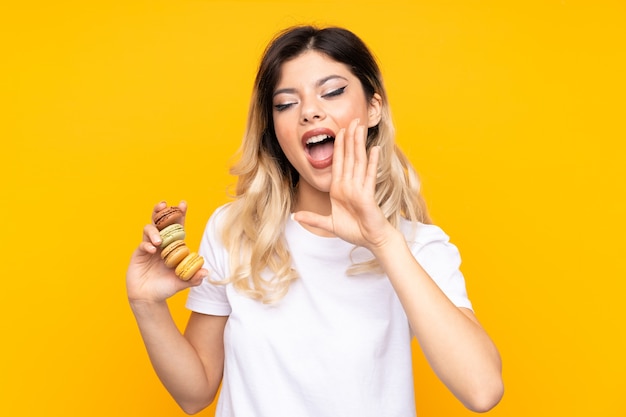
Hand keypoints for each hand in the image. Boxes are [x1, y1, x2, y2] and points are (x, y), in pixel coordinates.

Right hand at [126, 201, 206, 303]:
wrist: (149, 299)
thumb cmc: (166, 288)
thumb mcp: (182, 282)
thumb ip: (193, 277)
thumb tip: (206, 272)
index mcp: (173, 247)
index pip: (177, 227)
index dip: (180, 215)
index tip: (183, 204)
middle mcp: (161, 244)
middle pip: (160, 222)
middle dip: (162, 211)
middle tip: (164, 205)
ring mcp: (149, 247)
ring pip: (149, 229)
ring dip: (154, 232)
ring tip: (159, 242)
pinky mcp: (139, 254)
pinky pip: (142, 244)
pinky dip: (147, 244)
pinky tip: (152, 250)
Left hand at [294, 119, 396, 250]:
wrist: (371, 240)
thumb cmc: (354, 231)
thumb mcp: (328, 224)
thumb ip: (312, 219)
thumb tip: (294, 216)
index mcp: (340, 189)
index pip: (339, 163)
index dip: (339, 146)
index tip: (339, 131)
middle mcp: (350, 185)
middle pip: (350, 157)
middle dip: (350, 138)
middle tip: (352, 120)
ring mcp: (360, 188)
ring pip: (358, 161)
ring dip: (359, 144)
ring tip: (360, 127)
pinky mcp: (368, 195)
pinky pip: (369, 176)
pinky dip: (372, 162)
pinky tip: (374, 149)